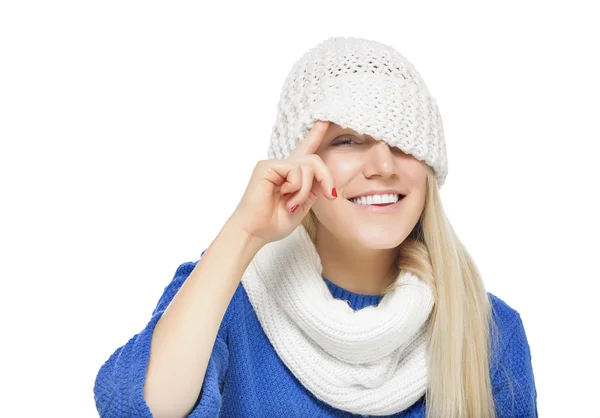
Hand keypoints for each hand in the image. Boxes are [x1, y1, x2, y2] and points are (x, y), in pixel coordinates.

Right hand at [227, 120, 336, 245]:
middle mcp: (282, 167)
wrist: (254, 233)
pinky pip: (295, 169)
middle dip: (326, 178)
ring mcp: (273, 165)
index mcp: (290, 175)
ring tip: (292, 203)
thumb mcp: (302, 206)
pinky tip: (283, 196)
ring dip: (306, 190)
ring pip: (308, 165)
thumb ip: (313, 189)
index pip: (305, 151)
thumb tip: (325, 178)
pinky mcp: (267, 166)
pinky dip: (296, 187)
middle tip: (329, 195)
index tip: (323, 120)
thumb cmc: (272, 223)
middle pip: (315, 159)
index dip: (315, 135)